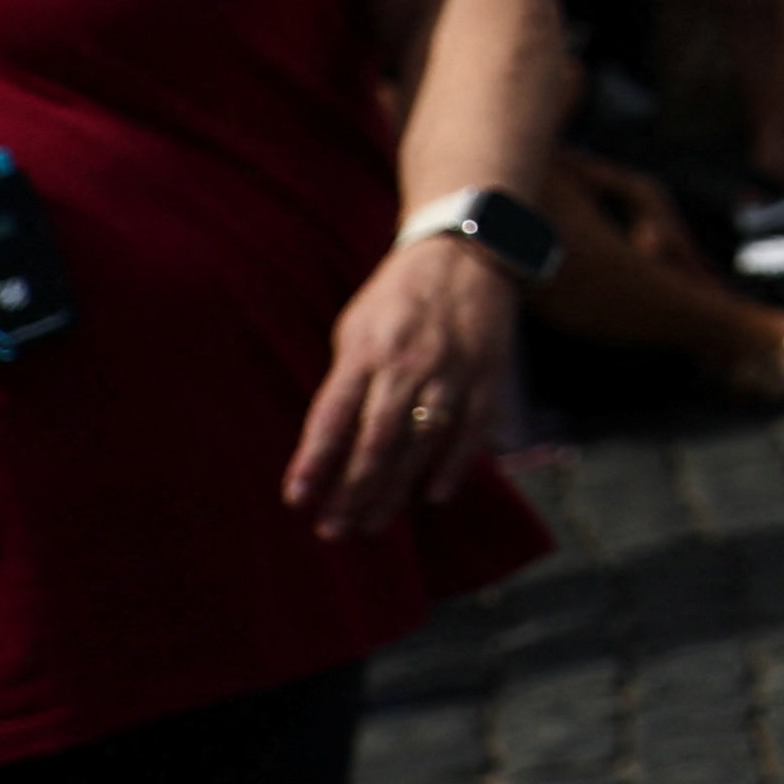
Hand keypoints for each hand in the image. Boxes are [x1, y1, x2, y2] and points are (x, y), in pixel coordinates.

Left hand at [285, 232, 516, 539]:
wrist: (466, 253)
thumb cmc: (398, 296)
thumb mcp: (356, 327)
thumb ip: (346, 381)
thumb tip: (332, 443)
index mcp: (367, 351)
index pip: (333, 416)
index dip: (314, 461)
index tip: (297, 500)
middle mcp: (407, 365)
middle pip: (375, 441)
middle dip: (352, 491)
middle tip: (333, 530)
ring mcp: (451, 371)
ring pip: (419, 443)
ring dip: (394, 490)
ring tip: (371, 525)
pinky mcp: (486, 375)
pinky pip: (469, 430)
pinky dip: (452, 466)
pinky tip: (433, 496)